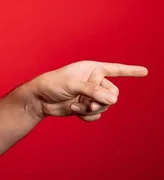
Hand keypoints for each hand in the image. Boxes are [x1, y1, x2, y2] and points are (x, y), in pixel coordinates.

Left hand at [29, 60, 147, 120]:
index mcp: (92, 69)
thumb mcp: (72, 84)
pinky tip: (75, 111)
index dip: (131, 71)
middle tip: (88, 102)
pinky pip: (97, 115)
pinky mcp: (85, 106)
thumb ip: (92, 90)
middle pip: (113, 93)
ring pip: (106, 106)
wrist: (39, 99)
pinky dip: (87, 116)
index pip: (115, 69)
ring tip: (77, 105)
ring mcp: (90, 95)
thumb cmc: (53, 84)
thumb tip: (112, 99)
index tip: (145, 71)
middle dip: (102, 100)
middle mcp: (93, 81)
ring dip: (92, 108)